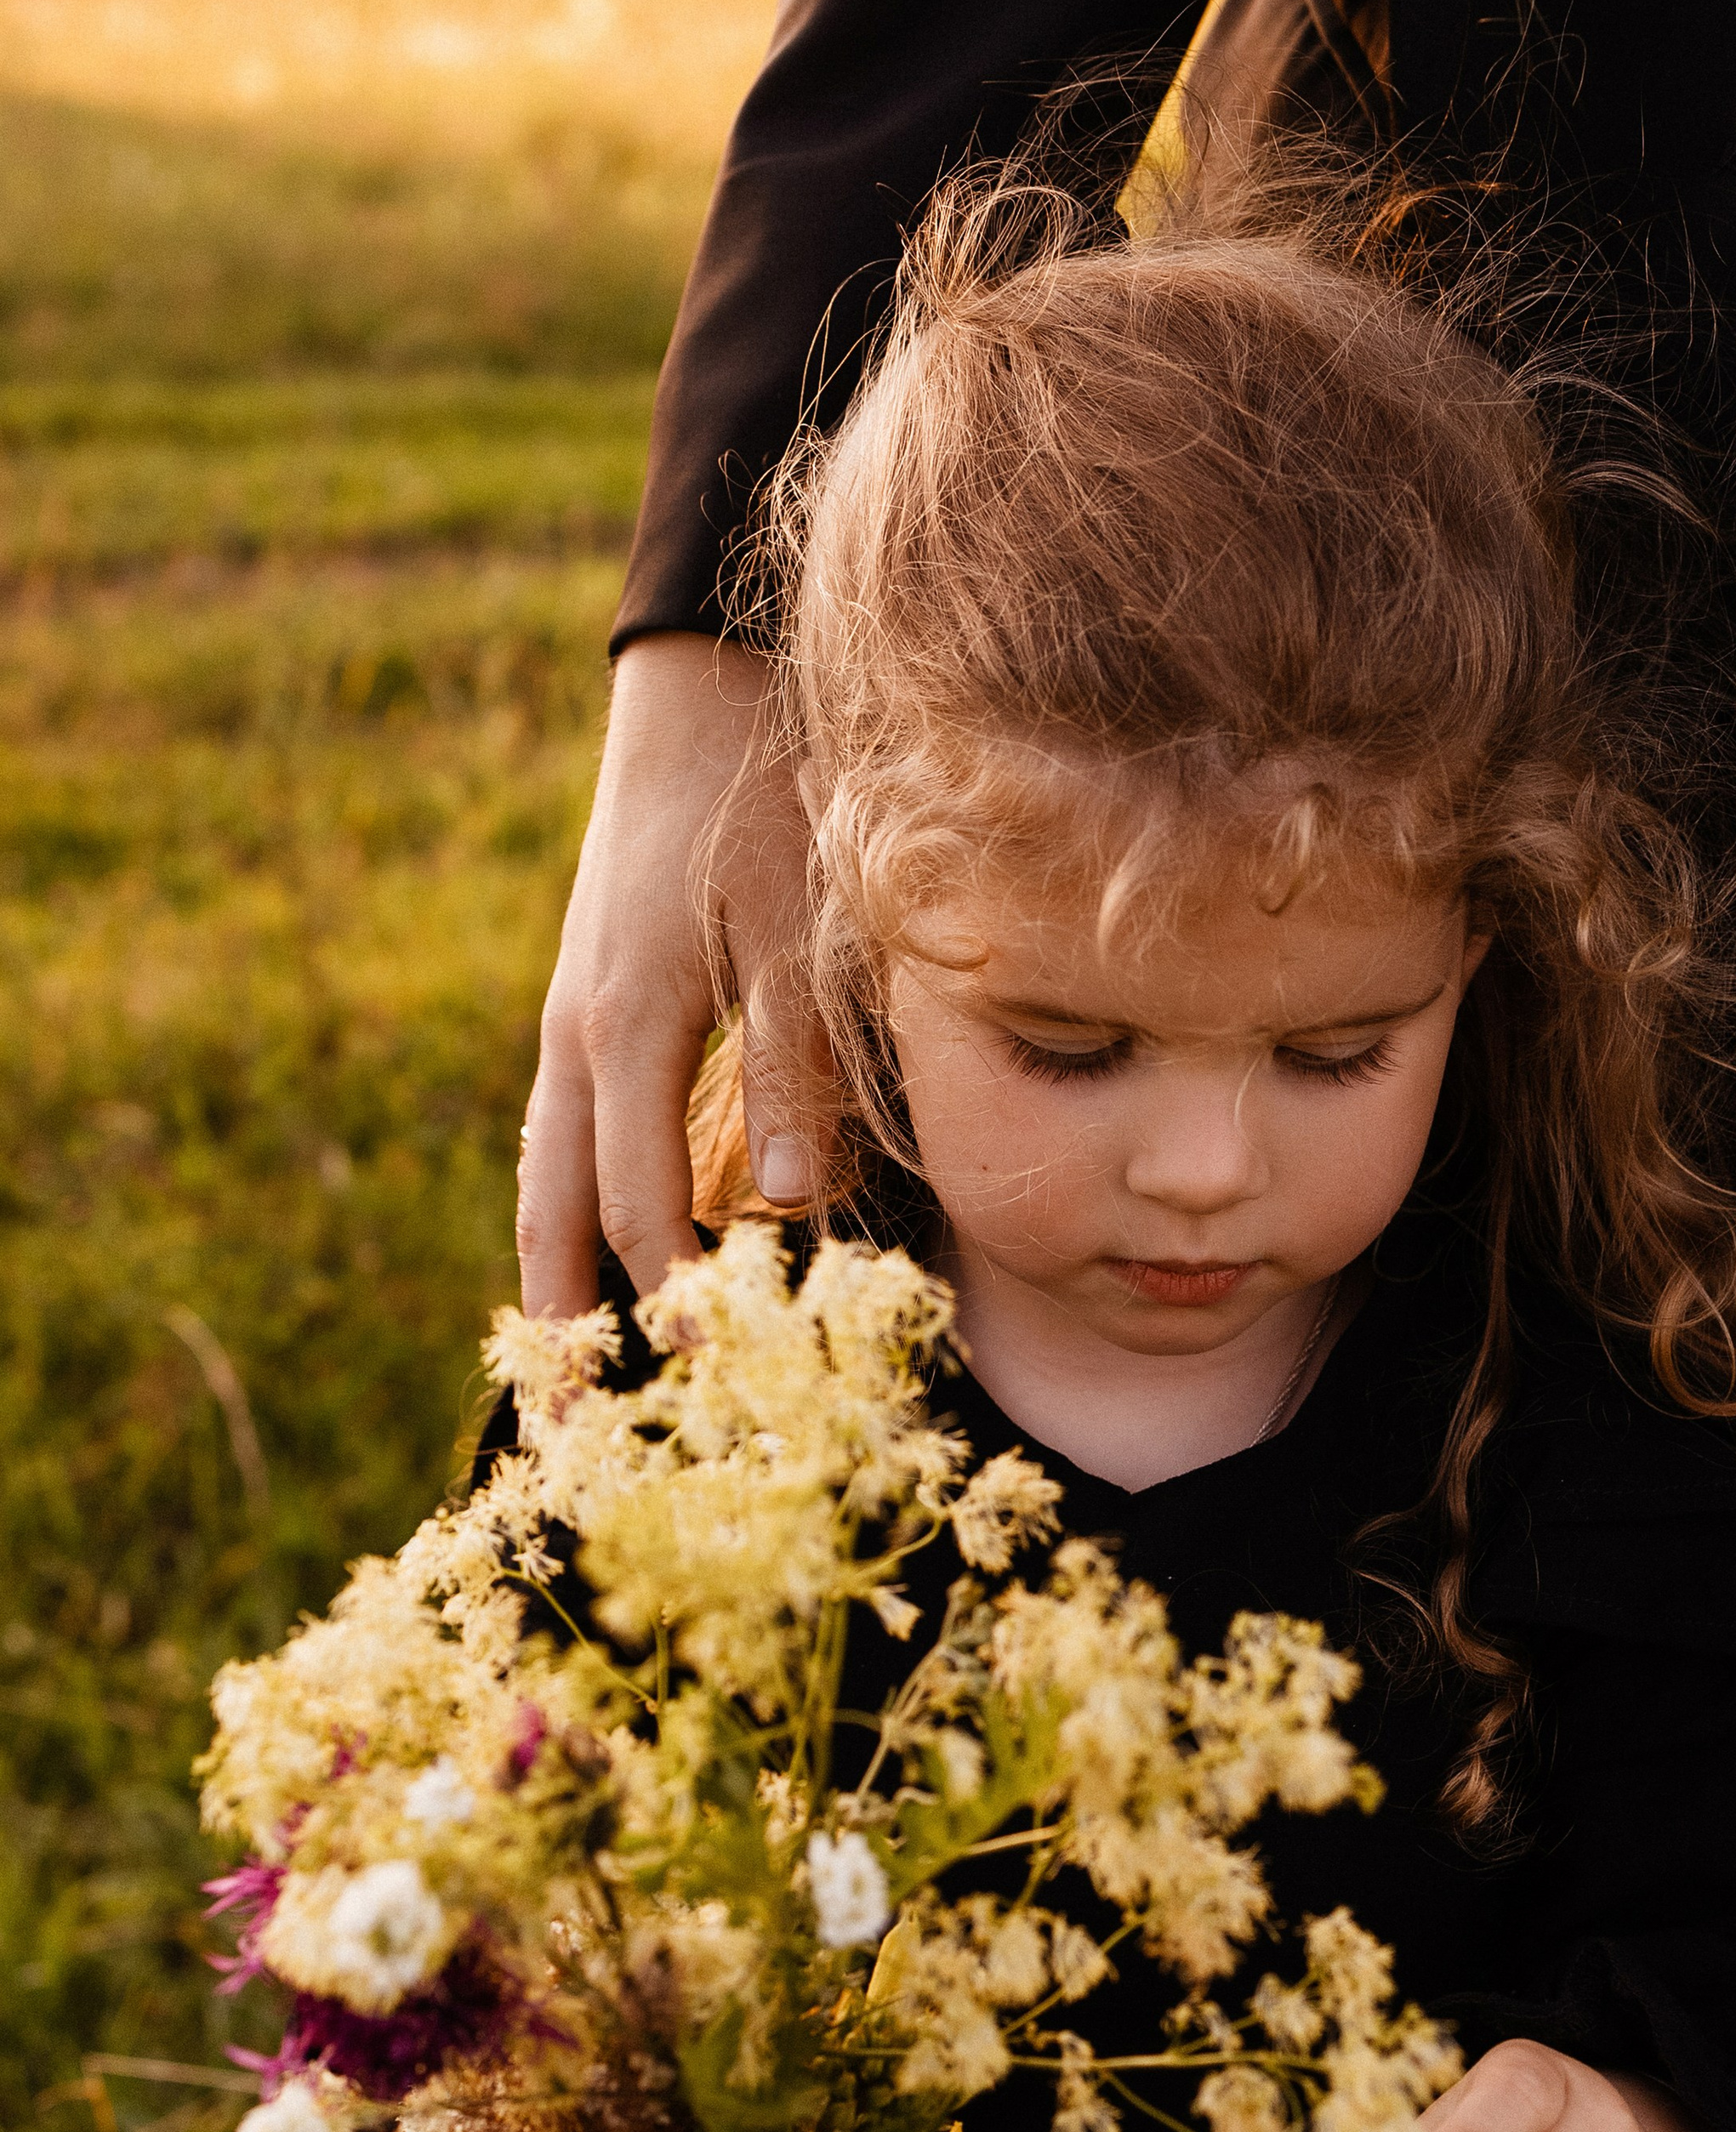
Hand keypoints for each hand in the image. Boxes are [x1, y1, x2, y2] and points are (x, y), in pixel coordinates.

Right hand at [517, 636, 835, 1315]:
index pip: (642, 1208)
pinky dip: (566, 1207)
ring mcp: (570, 1021)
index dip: (676, 1298)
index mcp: (627, 1029)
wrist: (700, 692)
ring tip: (556, 1373)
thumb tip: (788, 1209)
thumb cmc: (764, 804)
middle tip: (566, 1439)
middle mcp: (577, 1038)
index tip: (716, 1374)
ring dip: (549, 1276)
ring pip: (542, 1178)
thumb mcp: (797, 927)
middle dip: (560, 1330)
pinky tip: (587, 1248)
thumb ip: (796, 1065)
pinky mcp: (586, 1003)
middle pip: (552, 1215)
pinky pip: (558, 1135)